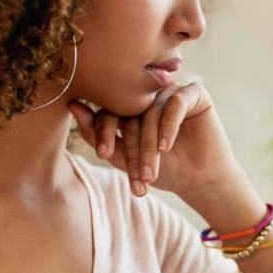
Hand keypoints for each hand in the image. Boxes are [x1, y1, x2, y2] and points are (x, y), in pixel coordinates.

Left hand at [68, 81, 239, 200]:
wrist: (200, 180)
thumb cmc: (164, 170)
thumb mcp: (126, 158)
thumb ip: (98, 134)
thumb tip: (72, 105)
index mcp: (129, 106)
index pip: (110, 110)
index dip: (104, 131)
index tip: (103, 154)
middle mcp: (149, 95)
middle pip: (131, 112)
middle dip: (133, 147)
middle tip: (137, 174)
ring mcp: (171, 92)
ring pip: (152, 111)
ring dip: (151, 144)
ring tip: (152, 172)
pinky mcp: (195, 93)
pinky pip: (175, 102)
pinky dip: (169, 126)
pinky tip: (167, 147)